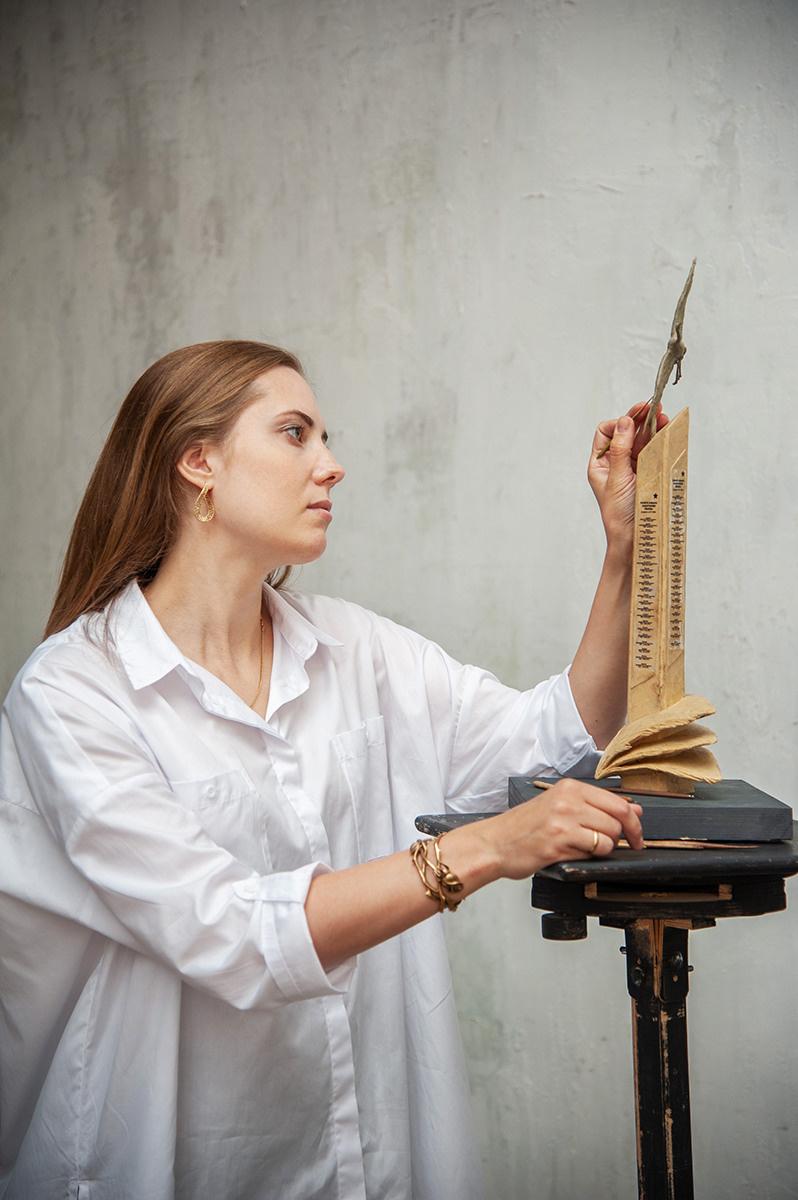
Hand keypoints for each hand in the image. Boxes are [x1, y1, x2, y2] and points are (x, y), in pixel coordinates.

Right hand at [458, 778, 644, 882]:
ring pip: (609, 839)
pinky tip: (572, 854)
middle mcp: (567, 801)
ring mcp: (563, 822)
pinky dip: (589, 858)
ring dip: (603, 849)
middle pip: (618, 821)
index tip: (636, 835)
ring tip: (583, 848)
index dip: (635, 823)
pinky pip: (593, 854)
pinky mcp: (558, 844)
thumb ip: (597, 806)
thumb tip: (635, 810)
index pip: (619, 802)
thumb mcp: (560, 806)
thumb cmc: (526, 827)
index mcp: (570, 788)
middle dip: (621, 839)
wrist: (494, 843)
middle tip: (614, 846)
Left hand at [588, 401, 668, 546]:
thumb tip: (624, 422)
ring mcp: (634, 468)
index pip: (606, 432)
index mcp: (600, 464)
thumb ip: (620, 451)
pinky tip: (667, 430)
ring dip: (652, 427)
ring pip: (643, 441)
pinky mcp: (649, 474)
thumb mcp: (617, 480)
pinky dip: (660, 440)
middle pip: (627, 433)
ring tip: (663, 416)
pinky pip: (654, 453)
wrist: (634, 538)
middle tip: (654, 406)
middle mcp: (616, 464)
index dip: (618, 423)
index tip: (633, 420)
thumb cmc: (619, 514)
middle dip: (640, 419)